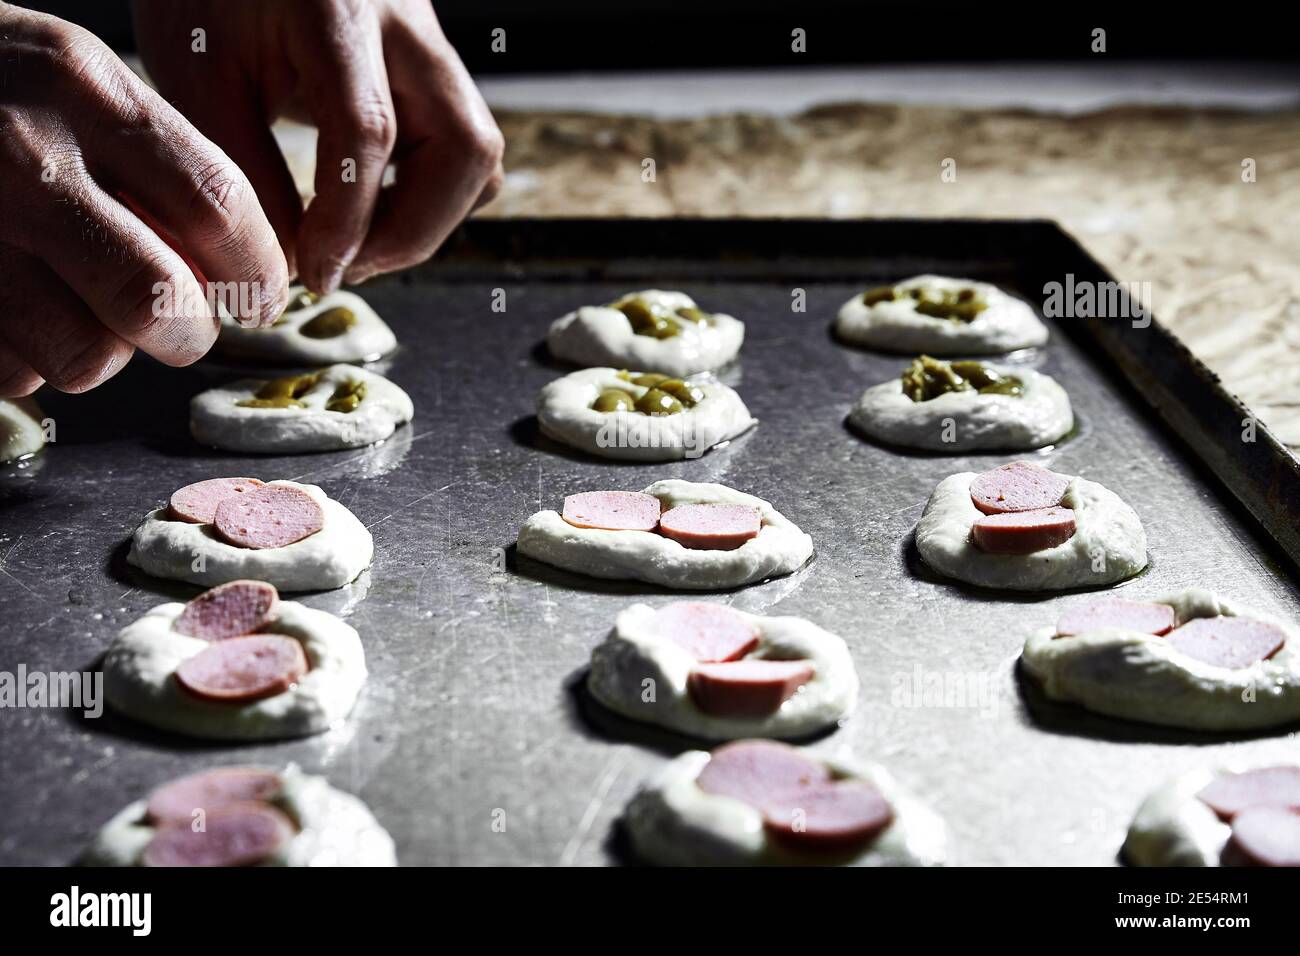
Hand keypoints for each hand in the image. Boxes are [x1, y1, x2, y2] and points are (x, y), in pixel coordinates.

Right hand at [0, 5, 287, 397]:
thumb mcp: (80, 82)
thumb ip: (160, 162)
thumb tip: (236, 269)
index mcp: (84, 92)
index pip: (217, 207)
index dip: (257, 271)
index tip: (262, 296)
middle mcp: (23, 159)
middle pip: (157, 300)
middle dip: (189, 333)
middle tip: (186, 327)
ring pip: (86, 355)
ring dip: (104, 351)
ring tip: (85, 308)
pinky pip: (11, 371)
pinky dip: (29, 359)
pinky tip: (19, 308)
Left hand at [134, 0, 504, 292]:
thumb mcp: (201, 75)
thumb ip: (246, 168)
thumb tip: (289, 263)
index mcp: (337, 12)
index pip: (369, 130)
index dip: (348, 219)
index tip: (315, 270)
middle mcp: (406, 25)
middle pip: (463, 148)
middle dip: (412, 229)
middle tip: (348, 265)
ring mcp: (433, 46)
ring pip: (478, 156)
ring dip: (428, 218)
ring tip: (359, 244)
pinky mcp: (436, 71)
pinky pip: (465, 150)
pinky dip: (430, 197)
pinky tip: (373, 209)